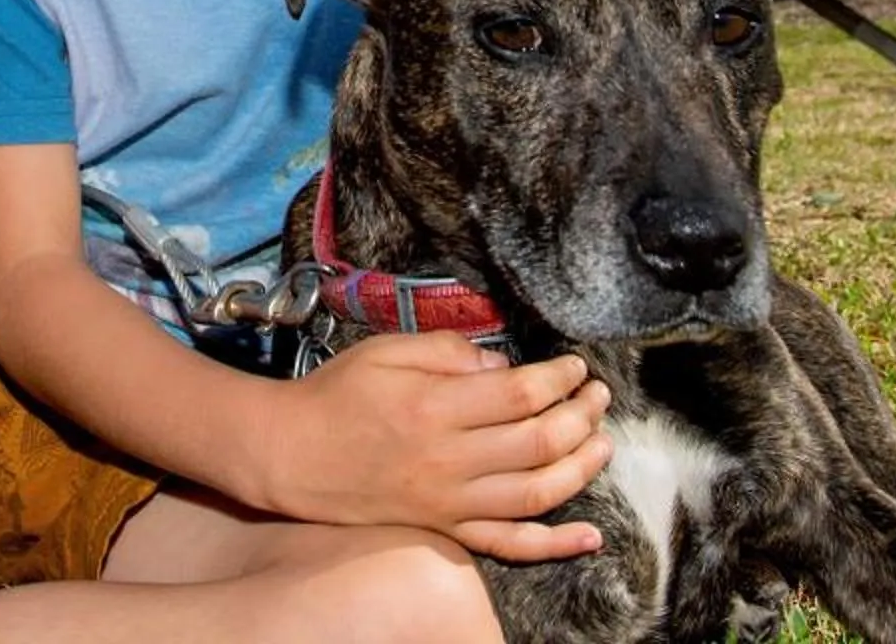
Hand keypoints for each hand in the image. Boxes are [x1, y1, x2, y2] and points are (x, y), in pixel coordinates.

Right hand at [255, 335, 612, 561]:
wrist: (292, 454)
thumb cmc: (338, 394)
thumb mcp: (387, 350)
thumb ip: (449, 351)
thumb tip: (506, 367)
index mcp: (434, 406)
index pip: (520, 393)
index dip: (559, 379)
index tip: (576, 367)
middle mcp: (447, 458)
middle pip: (537, 441)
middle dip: (580, 416)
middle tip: (599, 397)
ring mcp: (448, 501)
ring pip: (535, 493)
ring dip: (580, 468)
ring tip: (603, 443)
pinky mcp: (445, 529)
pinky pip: (508, 544)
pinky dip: (554, 545)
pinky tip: (589, 536)